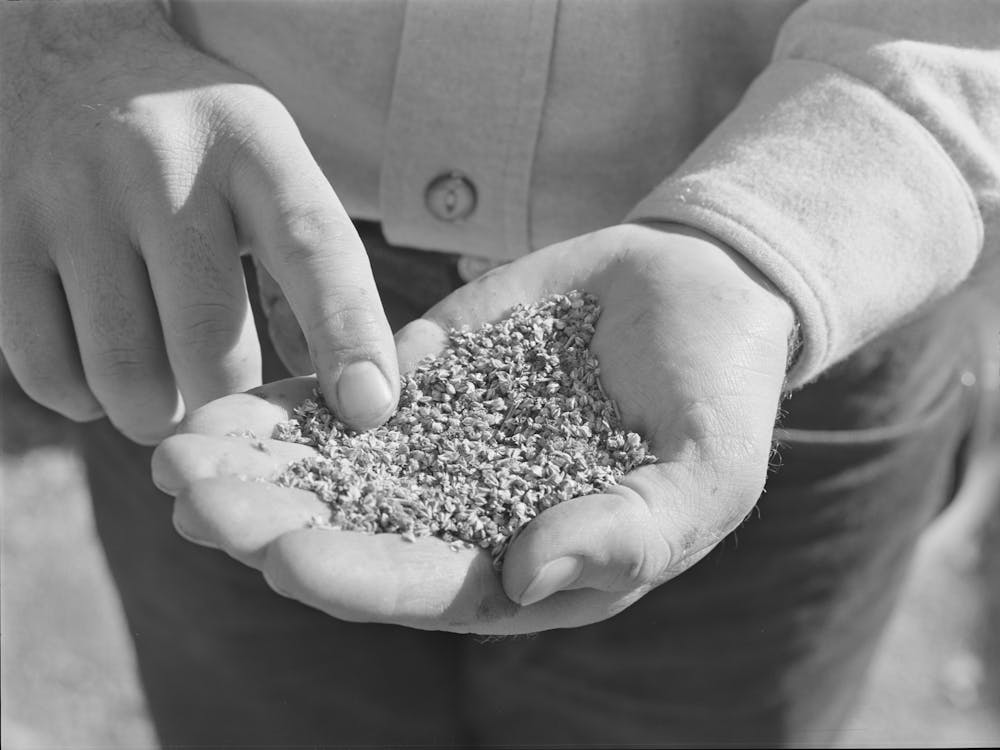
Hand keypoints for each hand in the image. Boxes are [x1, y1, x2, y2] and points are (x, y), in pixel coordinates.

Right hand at [0, 2, 396, 442]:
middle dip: (228, 408)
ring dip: (159, 414)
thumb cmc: (201, 143)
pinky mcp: (5, 233)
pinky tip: (106, 368)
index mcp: (253, 146)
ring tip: (171, 394)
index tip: (368, 409)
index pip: (315, 250)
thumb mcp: (271, 174)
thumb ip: (310, 278)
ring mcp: (72, 196)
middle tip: (234, 414)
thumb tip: (344, 395)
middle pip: (206, 340)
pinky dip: (87, 400)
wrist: (70, 55)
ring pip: (123, 371)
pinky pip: (48, 370)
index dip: (347, 337)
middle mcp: (159, 163)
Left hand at [153, 224, 794, 632]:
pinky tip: (221, 405)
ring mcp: (440, 454)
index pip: (430, 588)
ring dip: (257, 471)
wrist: (699, 296)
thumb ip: (629, 534)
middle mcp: (469, 521)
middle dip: (271, 524)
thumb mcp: (707, 475)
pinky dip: (285, 408)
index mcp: (530, 566)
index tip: (286, 555)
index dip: (358, 576)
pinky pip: (345, 403)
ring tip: (176, 455)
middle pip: (354, 538)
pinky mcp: (422, 387)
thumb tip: (527, 579)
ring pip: (333, 476)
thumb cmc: (721, 399)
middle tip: (194, 500)